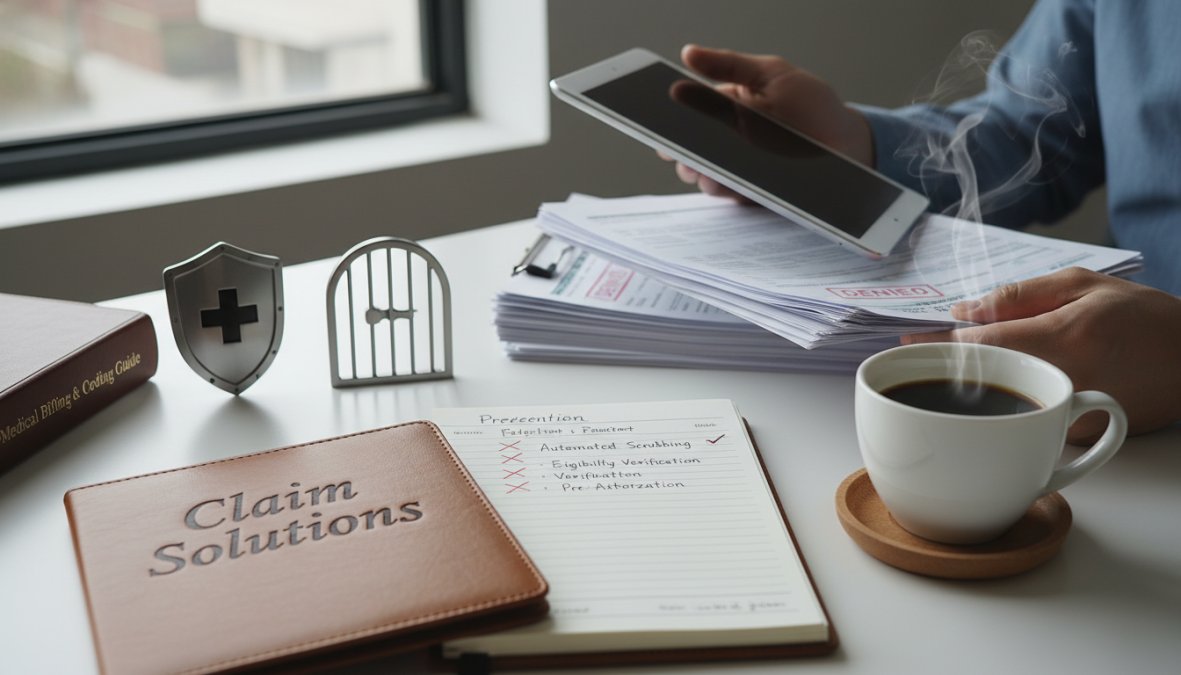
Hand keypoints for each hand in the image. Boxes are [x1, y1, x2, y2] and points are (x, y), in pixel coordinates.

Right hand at [663, 44, 873, 197]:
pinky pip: (734, 198)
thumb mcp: (771, 74)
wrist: (849, 144)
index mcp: (726, 109)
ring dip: (704, 176)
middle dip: (682, 155)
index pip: (688, 117)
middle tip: (681, 154)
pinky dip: (730, 194)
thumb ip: (729, 63)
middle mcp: (728, 143)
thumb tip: (688, 53)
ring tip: (707, 171)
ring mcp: (740, 171)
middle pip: (690, 154)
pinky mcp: (755, 195)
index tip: (656, 126)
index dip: (668, 123)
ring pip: (707, 179)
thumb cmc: (812, 105)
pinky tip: (730, 186)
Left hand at [902, 268, 1180, 442]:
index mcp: (1063, 338)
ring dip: (971, 389)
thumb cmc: (1143, 318)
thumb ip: (1018, 296)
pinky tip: (1006, 388)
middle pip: (978, 379)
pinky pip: (1025, 422)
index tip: (904, 342)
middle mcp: (1063, 383)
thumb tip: (963, 310)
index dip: (937, 343)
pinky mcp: (1075, 441)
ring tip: (962, 367)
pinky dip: (1005, 406)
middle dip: (946, 367)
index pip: (980, 344)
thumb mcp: (1083, 285)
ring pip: (997, 406)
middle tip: (918, 353)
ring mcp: (1069, 418)